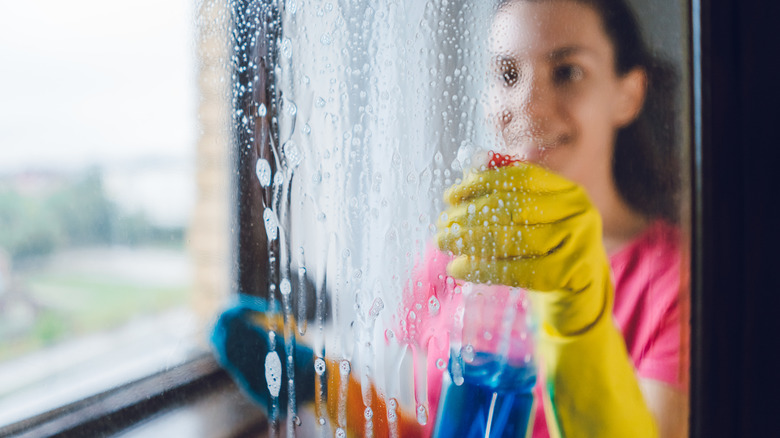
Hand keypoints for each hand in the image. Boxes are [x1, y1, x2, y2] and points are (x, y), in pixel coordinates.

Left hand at [436, 163, 657, 435]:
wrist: (581, 298)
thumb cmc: (547, 253)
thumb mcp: (531, 219)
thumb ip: (508, 189)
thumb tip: (476, 160)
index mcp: (567, 190)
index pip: (519, 177)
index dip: (481, 183)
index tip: (450, 196)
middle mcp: (579, 211)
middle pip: (514, 207)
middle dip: (471, 215)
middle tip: (441, 225)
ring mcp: (581, 242)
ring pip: (516, 239)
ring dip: (472, 240)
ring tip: (443, 244)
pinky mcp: (574, 275)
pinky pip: (520, 271)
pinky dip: (483, 270)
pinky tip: (458, 269)